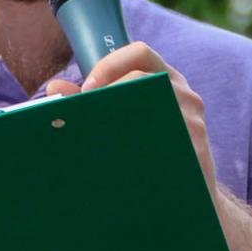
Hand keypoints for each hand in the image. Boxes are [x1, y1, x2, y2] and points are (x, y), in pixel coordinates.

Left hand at [45, 42, 215, 192]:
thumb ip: (92, 101)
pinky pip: (163, 139)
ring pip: (152, 105)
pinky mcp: (196, 147)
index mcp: (166, 79)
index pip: (140, 52)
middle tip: (86, 114)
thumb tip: (55, 90)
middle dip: (108, 92)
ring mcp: (192, 120)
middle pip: (142, 75)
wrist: (193, 197)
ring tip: (97, 138)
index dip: (109, 65)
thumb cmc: (153, 151)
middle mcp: (183, 94)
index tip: (87, 89)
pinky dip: (136, 146)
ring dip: (119, 119)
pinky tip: (118, 160)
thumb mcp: (128, 119)